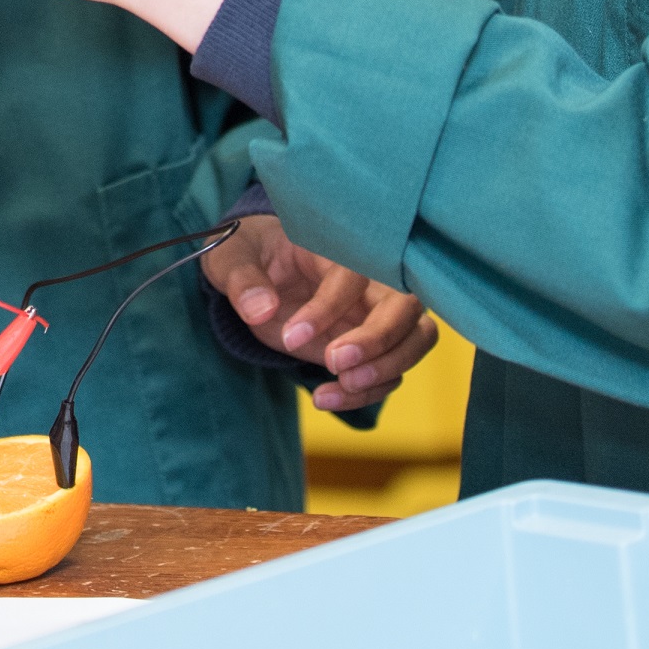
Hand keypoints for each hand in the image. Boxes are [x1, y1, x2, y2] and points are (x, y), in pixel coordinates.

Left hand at [203, 216, 440, 409]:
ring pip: (417, 338)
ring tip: (340, 385)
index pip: (354, 275)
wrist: (259, 274)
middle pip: (406, 305)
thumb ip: (242, 279)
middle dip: (379, 340)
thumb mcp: (231, 258)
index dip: (328, 307)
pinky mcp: (373, 347)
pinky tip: (325, 398)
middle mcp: (369, 280)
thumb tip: (260, 308)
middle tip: (336, 365)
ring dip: (387, 369)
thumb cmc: (251, 256)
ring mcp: (376, 314)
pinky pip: (391, 372)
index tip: (291, 336)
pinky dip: (367, 392)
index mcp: (336, 250)